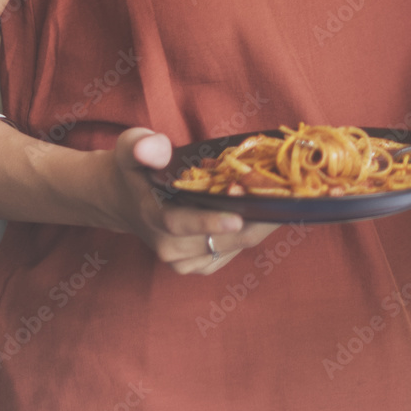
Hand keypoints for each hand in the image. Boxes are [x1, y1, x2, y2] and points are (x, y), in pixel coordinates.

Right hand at [105, 128, 278, 274]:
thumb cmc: (134, 168)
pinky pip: (235, 251)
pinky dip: (253, 231)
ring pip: (235, 245)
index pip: (181, 224)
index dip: (211, 221)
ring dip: (260, 224)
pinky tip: (268, 210)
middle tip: (286, 197)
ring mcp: (185, 260)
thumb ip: (142, 146)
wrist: (124, 200)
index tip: (238, 216)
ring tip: (285, 200)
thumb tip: (151, 147)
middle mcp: (169, 246)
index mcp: (153, 217)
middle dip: (254, 218)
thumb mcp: (131, 148)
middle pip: (221, 237)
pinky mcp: (200, 264)